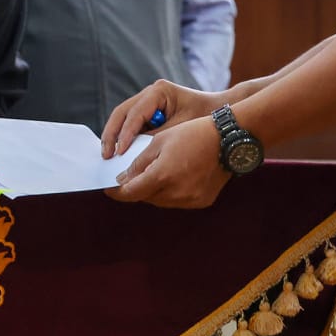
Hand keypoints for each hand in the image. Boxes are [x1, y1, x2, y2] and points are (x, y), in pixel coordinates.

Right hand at [101, 80, 221, 158]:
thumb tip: (135, 154)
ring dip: (115, 136)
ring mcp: (148, 101)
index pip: (135, 113)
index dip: (125, 134)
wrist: (222, 116)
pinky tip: (120, 153)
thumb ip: (158, 138)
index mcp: (159, 91)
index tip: (120, 152)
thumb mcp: (181, 130)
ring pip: (122, 117)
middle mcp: (150, 93)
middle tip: (106, 155)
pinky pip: (131, 124)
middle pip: (121, 112)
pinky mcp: (149, 112)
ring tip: (108, 155)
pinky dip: (125, 137)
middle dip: (112, 134)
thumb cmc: (205, 120)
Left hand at [105, 117, 229, 207]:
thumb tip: (122, 179)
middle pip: (145, 197)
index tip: (107, 188)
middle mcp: (176, 193)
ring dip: (153, 190)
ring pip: (160, 200)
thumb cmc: (192, 134)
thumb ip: (138, 163)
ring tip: (153, 173)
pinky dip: (170, 192)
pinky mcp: (202, 201)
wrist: (228, 140)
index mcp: (162, 176)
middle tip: (129, 176)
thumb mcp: (159, 142)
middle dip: (135, 187)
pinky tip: (173, 177)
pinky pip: (177, 201)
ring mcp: (190, 200)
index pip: (131, 192)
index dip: (116, 192)